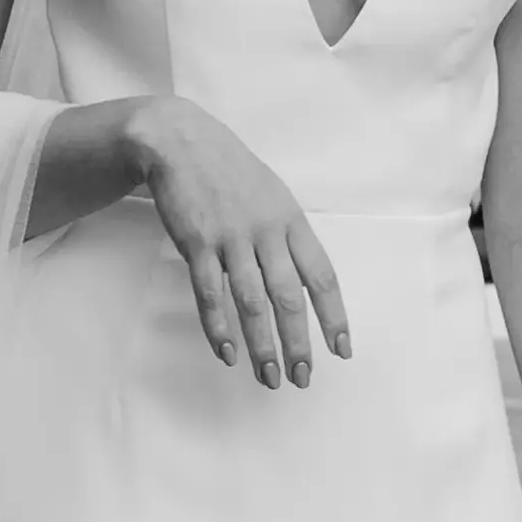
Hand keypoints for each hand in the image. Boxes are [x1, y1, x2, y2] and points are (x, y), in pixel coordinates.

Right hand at [123, 98, 351, 389]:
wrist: (179, 142)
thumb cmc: (230, 172)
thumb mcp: (274, 196)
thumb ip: (289, 238)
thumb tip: (306, 286)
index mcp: (292, 221)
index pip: (322, 277)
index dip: (334, 316)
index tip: (342, 350)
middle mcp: (266, 232)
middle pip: (289, 297)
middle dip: (298, 343)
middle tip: (302, 379)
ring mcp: (231, 238)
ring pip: (252, 302)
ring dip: (262, 345)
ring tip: (268, 377)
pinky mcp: (197, 244)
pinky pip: (210, 293)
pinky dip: (218, 327)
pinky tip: (227, 352)